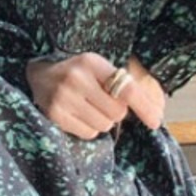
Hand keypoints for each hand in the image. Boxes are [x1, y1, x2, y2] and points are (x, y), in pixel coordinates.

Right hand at [26, 52, 165, 137]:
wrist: (39, 75)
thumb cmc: (78, 73)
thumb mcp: (99, 68)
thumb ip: (123, 85)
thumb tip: (154, 111)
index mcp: (92, 62)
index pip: (126, 89)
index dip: (144, 107)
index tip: (156, 121)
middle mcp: (76, 79)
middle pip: (117, 112)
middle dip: (115, 112)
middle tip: (102, 102)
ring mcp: (63, 98)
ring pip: (103, 125)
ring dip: (102, 120)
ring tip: (88, 107)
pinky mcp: (55, 115)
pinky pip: (88, 133)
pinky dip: (88, 128)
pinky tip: (78, 115)